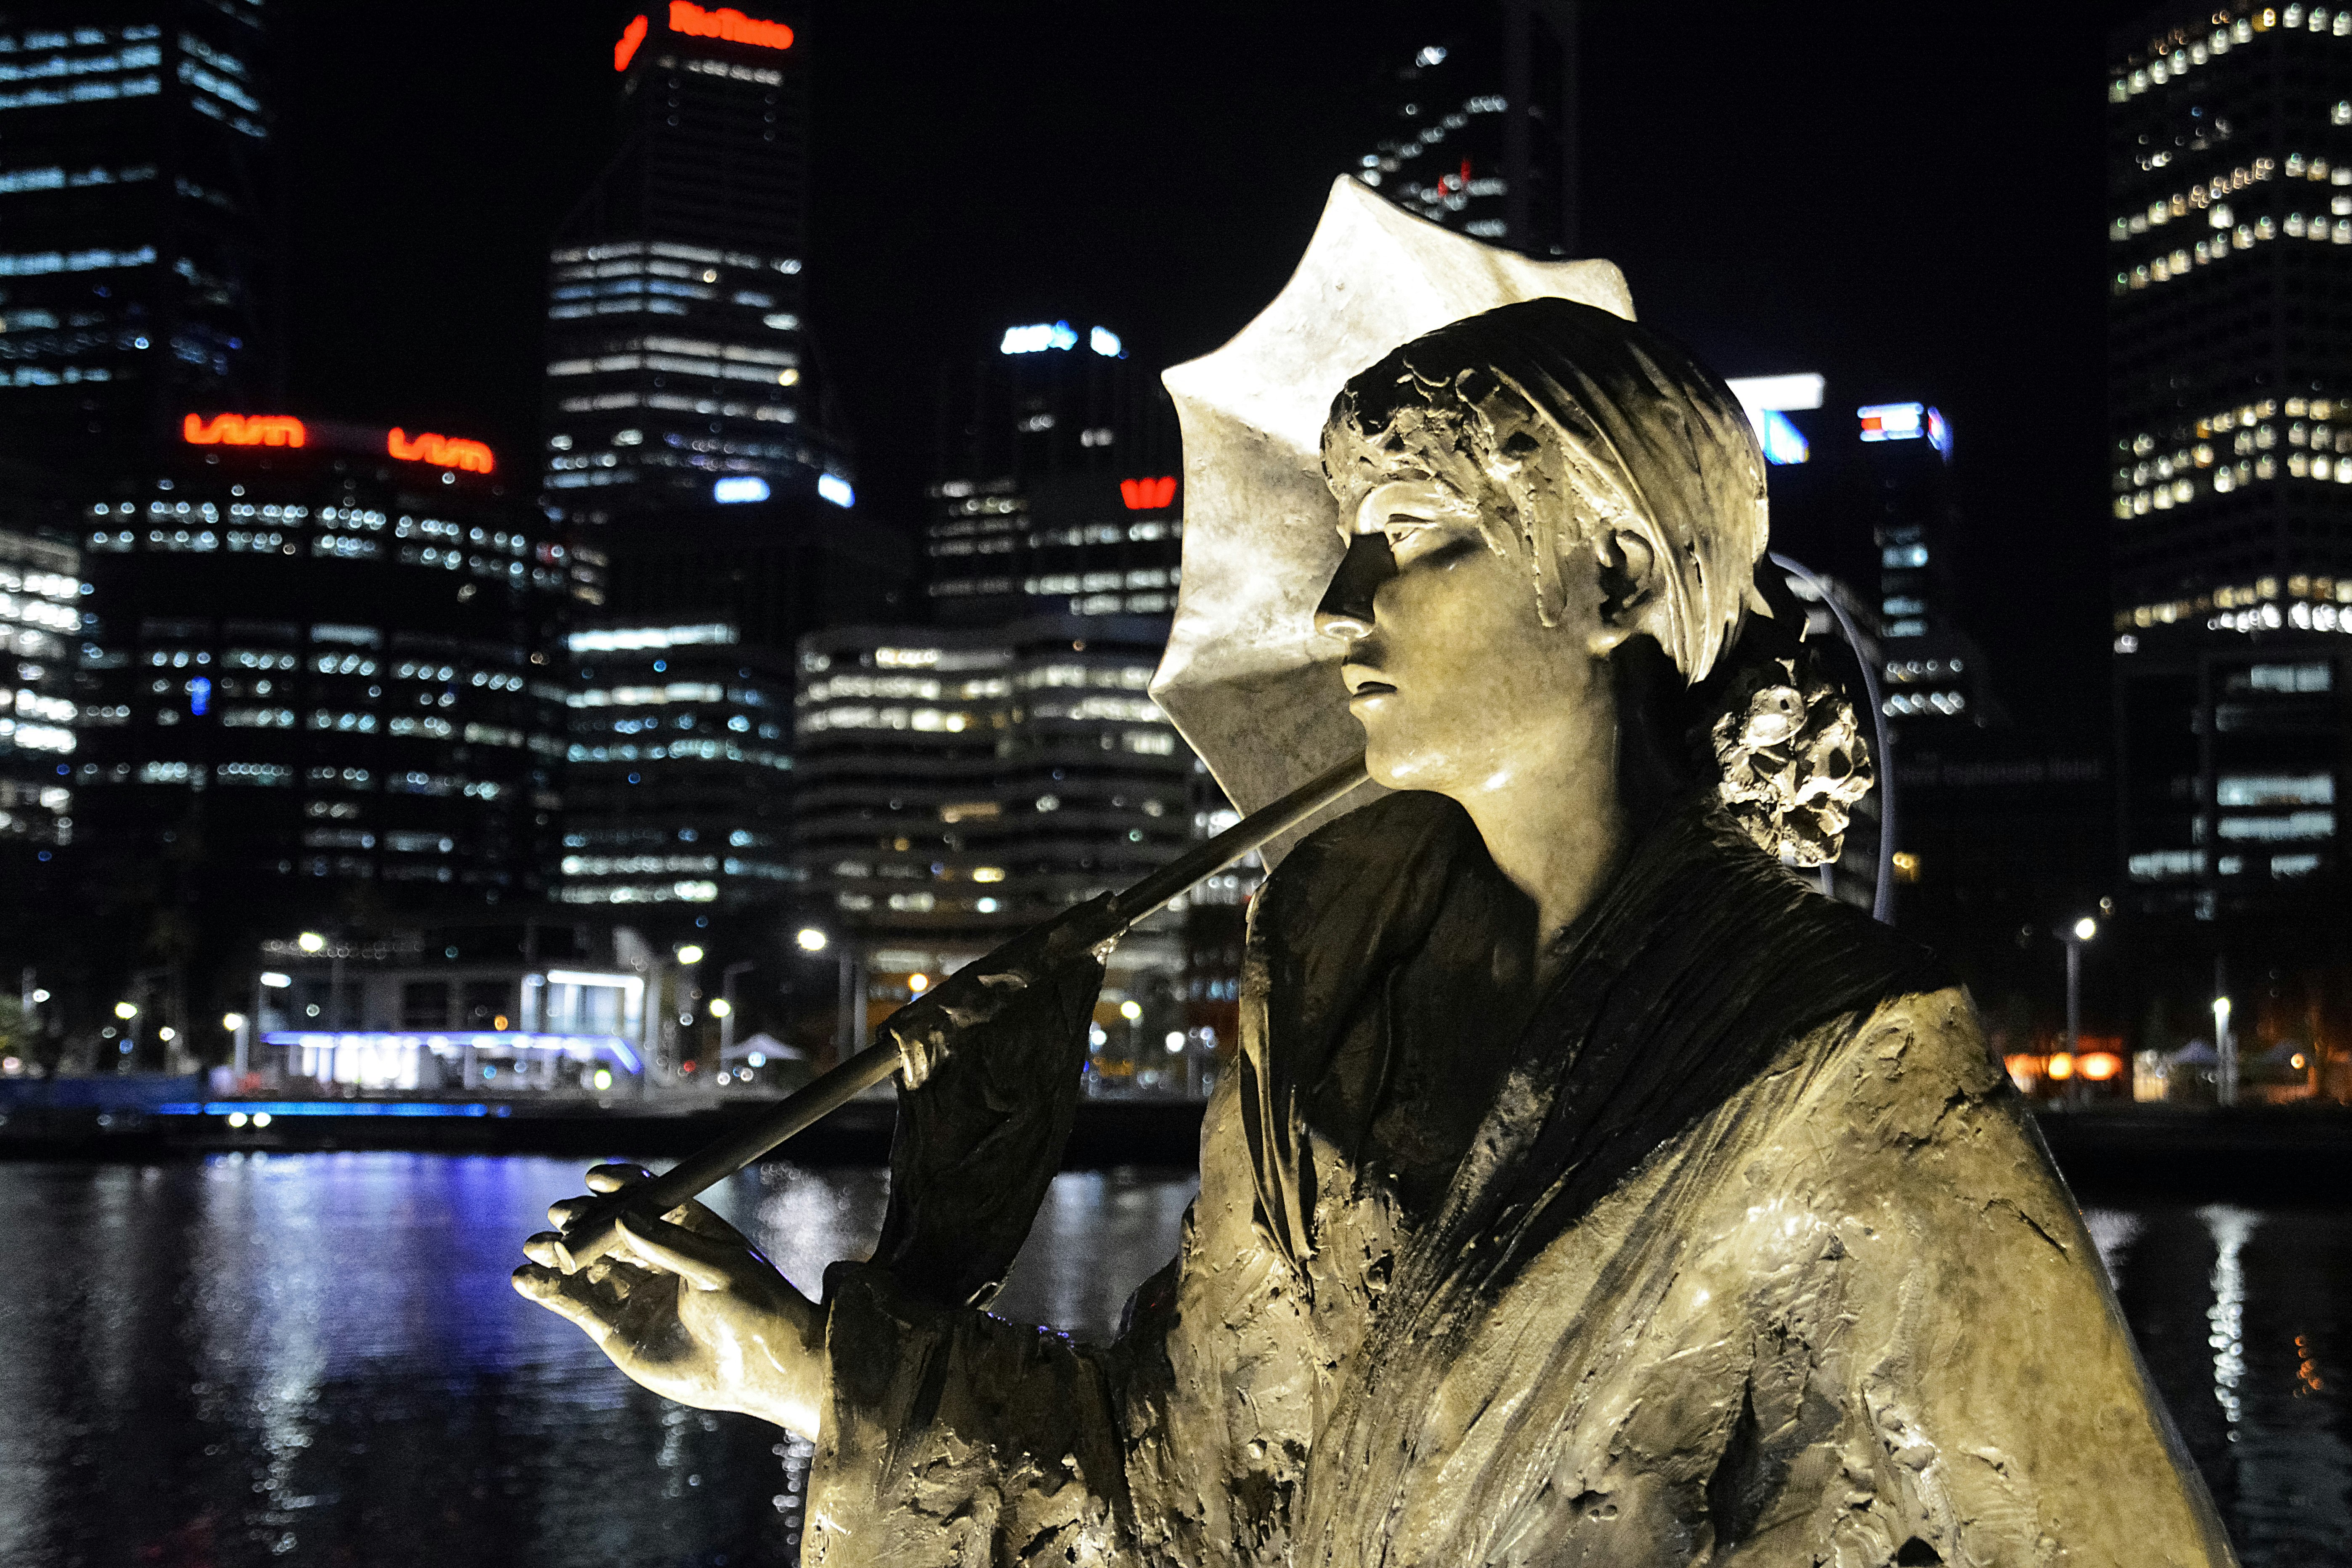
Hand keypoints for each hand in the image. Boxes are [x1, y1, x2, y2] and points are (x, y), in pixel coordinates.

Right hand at [512, 1163, 826, 1436]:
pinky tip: (525, 1279)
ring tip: (535, 1247)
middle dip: (581, 1221)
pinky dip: (549, 1292)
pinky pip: (577, 1304)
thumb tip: (622, 1216)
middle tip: (561, 1216)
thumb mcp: (717, 1269)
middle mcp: (655, 1257)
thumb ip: (669, 1245)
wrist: (760, 1369)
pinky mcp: (617, 1328)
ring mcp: (634, 1292)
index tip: (595, 1180)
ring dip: (558, 1254)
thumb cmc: (754, 1308)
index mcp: (686, 1229)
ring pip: (586, 1265)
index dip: (618, 1186)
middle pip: (608, 1228)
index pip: (645, 1198)